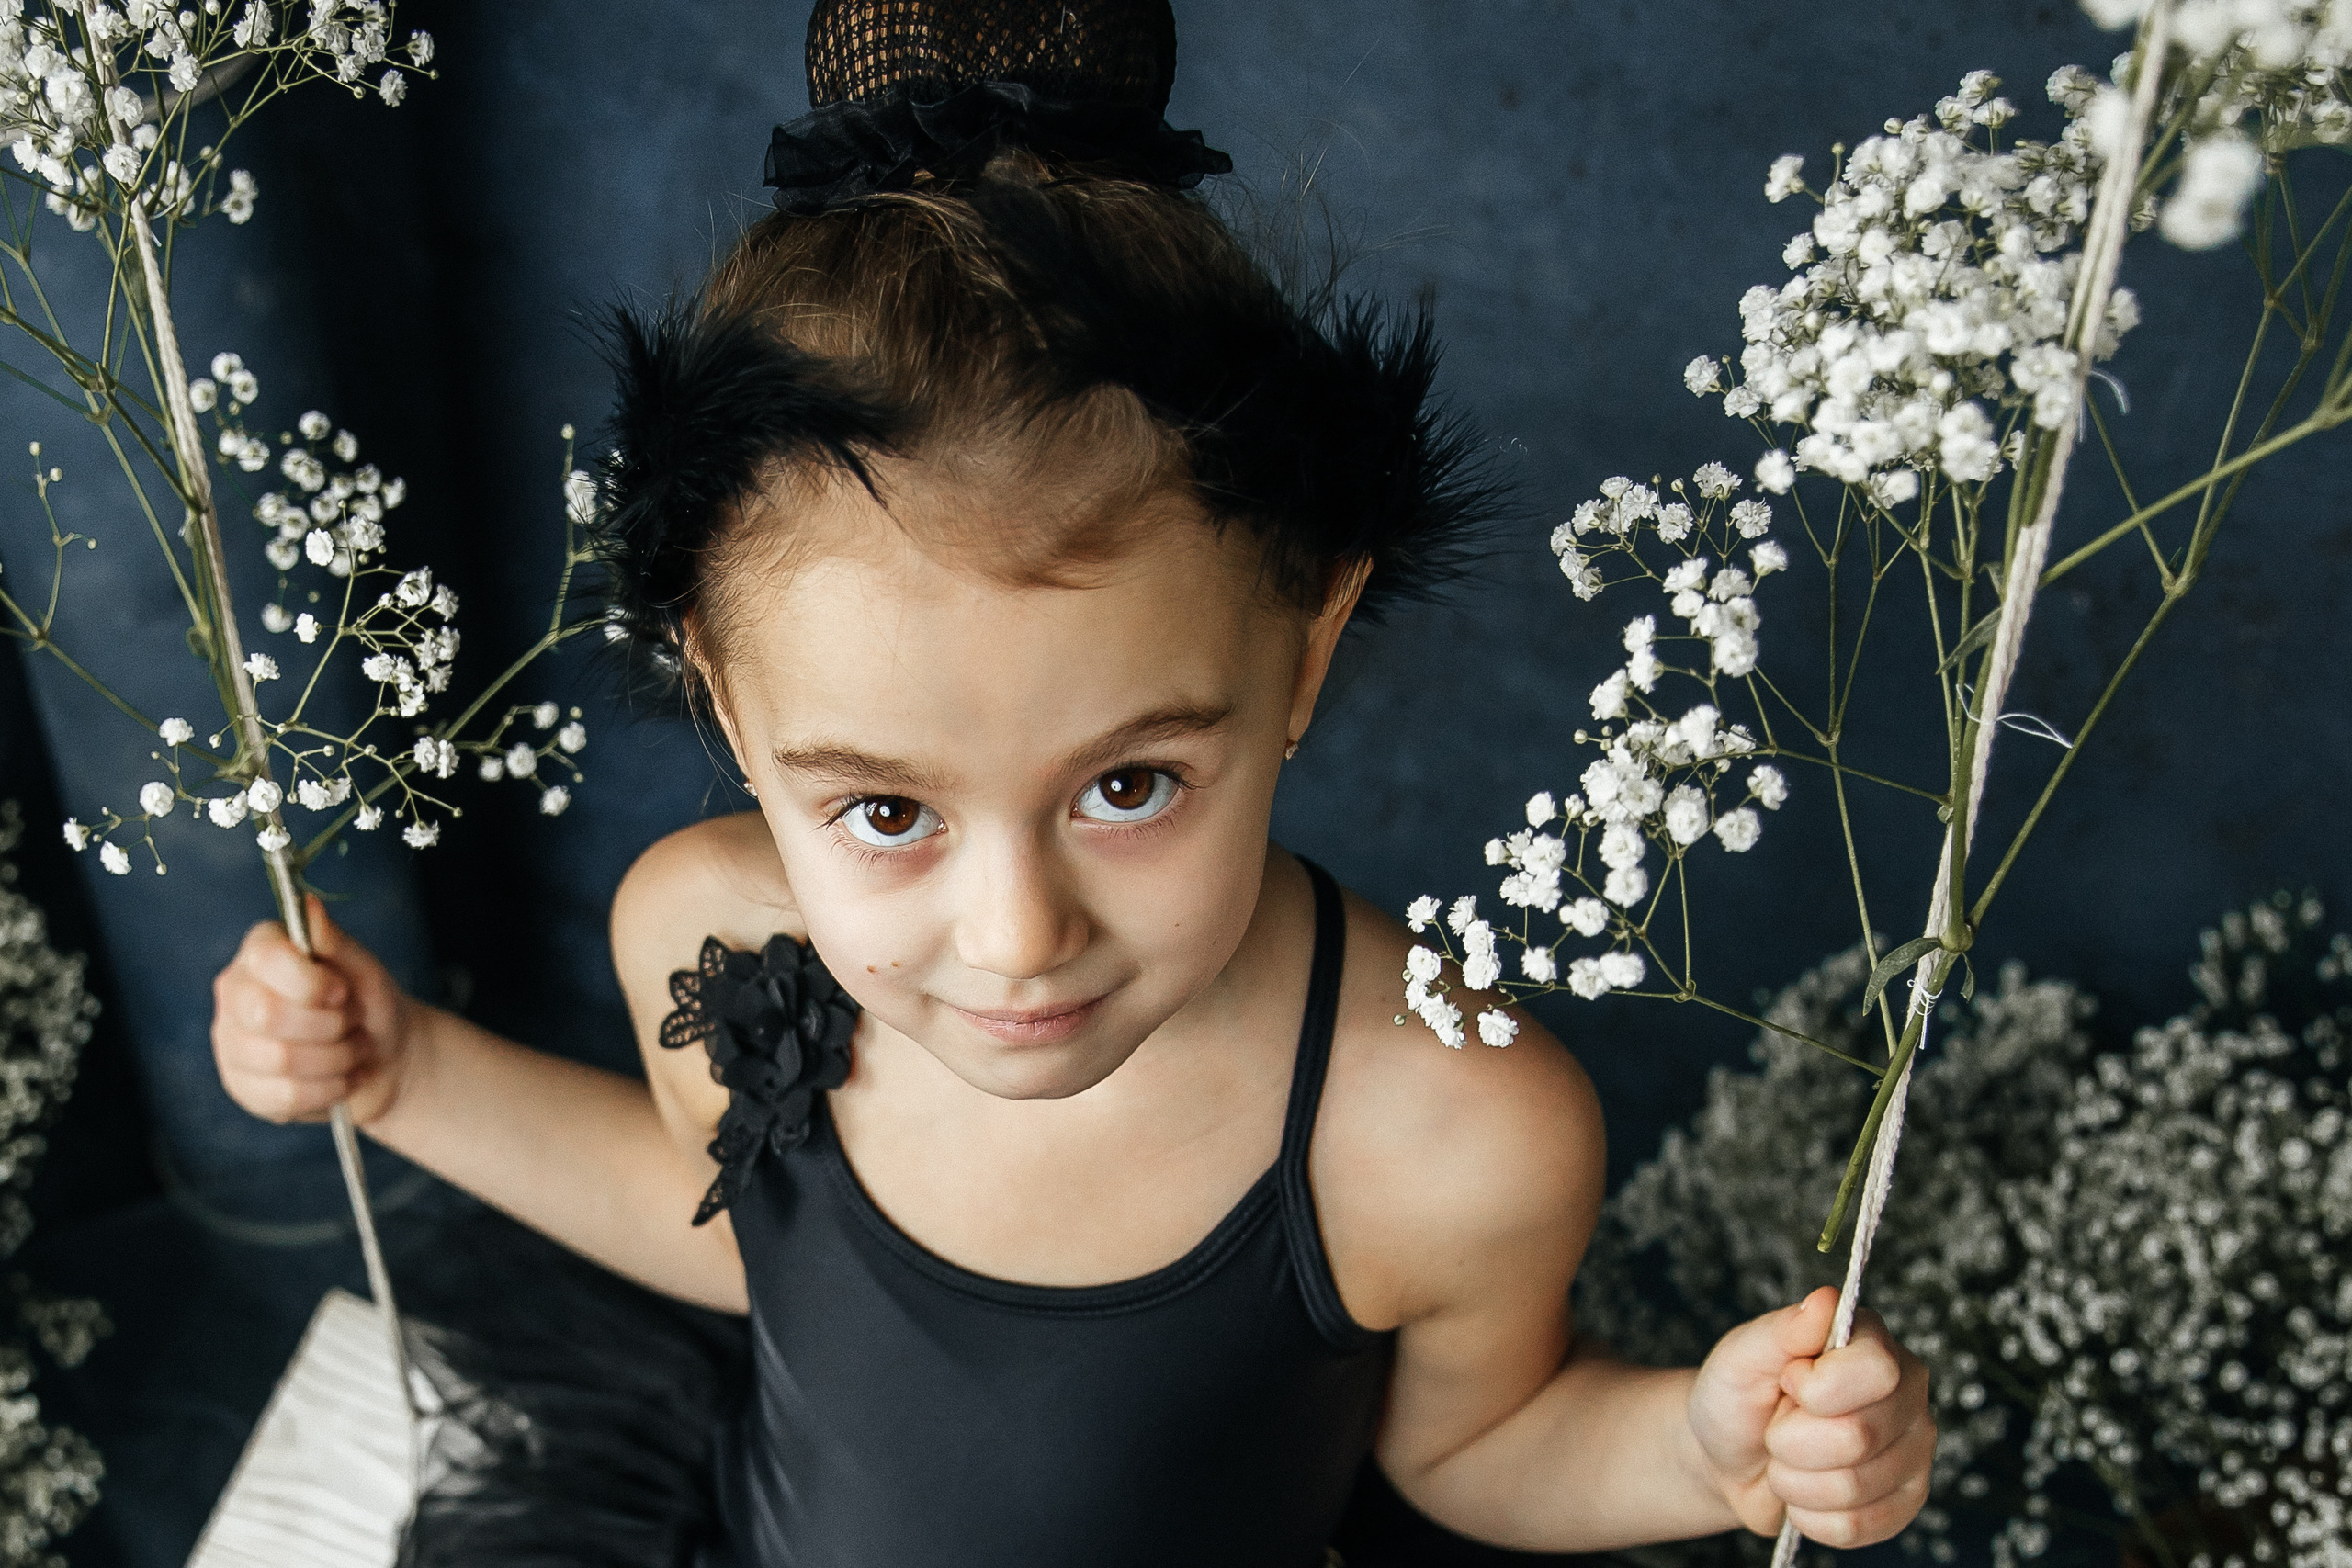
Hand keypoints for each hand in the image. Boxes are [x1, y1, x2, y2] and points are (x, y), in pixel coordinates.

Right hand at [211, 895, 415, 1127]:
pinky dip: (329, 1090)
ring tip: (353, 1050)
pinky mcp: (241, 1086)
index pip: (267, 960)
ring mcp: (231, 1042)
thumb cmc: (370, 1004)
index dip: (312, 982)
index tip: (343, 991)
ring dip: (337, 1059)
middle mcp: (234, 992)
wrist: (385, 1059)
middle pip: (267, 1015)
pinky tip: (340, 1078)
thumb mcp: (364, 969)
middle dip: (329, 1025)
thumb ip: (334, 941)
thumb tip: (309, 905)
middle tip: (351, 1023)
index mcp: (261, 952)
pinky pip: (284, 1097)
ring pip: (280, 1060)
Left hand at [1686, 1286, 1934, 1547]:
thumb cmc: (1737, 1397)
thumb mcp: (1742, 1356)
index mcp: (1873, 1342)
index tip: (1787, 1382)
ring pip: (1853, 1487)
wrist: (1729, 1458)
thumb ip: (1782, 1329)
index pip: (1876, 1371)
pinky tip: (1804, 1493)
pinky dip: (1811, 1516)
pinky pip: (1858, 1527)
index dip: (1816, 1389)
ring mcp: (1915, 1449)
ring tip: (1786, 1458)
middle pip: (1858, 1436)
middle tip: (1778, 1426)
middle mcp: (1908, 1392)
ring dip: (1795, 1480)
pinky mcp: (1906, 1501)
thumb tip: (1825, 1300)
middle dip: (1790, 1441)